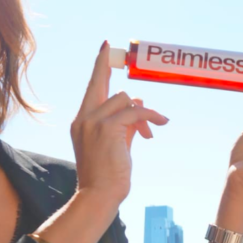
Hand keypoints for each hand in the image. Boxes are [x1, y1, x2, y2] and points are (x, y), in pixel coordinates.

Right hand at [71, 40, 168, 208]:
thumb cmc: (106, 175)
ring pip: (125, 99)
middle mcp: (84, 117)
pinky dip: (151, 116)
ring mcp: (93, 121)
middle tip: (123, 62)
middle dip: (117, 76)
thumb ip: (123, 123)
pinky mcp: (107, 127)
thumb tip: (139, 105)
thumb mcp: (114, 144)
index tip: (106, 47)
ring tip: (148, 133)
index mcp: (81, 121)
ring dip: (142, 112)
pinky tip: (160, 123)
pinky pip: (136, 112)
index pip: (91, 86)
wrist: (98, 195)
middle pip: (105, 85)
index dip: (100, 66)